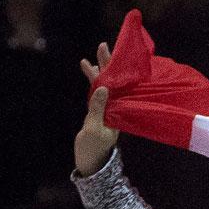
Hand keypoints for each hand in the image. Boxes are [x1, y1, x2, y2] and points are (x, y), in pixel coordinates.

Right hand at [75, 43, 119, 175]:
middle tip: (103, 46)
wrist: (90, 162)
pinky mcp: (99, 112)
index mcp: (118, 109)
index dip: (114, 68)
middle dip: (107, 64)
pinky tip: (90, 73)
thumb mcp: (94, 128)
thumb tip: (104, 88)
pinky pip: (97, 94)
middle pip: (112, 81)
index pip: (118, 84)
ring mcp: (107, 109)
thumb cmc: (93, 148)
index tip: (112, 53)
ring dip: (98, 72)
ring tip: (91, 58)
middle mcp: (115, 107)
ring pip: (104, 86)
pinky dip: (93, 83)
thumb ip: (98, 108)